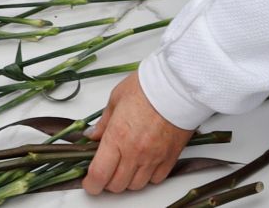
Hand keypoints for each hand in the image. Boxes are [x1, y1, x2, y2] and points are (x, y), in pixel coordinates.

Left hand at [84, 72, 193, 193]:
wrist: (178, 83)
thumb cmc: (148, 86)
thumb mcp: (116, 98)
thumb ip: (103, 122)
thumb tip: (92, 135)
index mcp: (117, 136)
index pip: (99, 175)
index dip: (91, 184)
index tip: (89, 181)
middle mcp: (134, 151)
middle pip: (116, 185)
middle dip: (108, 181)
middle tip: (107, 169)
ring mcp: (153, 157)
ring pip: (136, 185)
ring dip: (128, 180)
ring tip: (127, 165)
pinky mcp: (170, 157)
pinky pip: (156, 179)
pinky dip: (148, 176)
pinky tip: (145, 163)